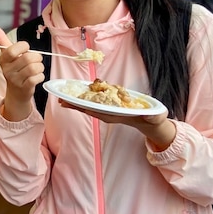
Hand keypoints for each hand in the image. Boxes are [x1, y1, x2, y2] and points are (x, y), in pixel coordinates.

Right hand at [0, 23, 43, 120]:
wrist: (16, 93)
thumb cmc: (14, 69)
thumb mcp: (7, 54)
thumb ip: (0, 39)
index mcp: (3, 60)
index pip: (12, 50)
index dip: (24, 47)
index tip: (25, 49)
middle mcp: (7, 70)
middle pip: (28, 58)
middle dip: (36, 57)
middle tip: (35, 60)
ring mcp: (16, 80)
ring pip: (34, 68)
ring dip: (40, 67)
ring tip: (36, 68)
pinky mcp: (25, 88)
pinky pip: (38, 77)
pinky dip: (41, 76)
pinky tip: (36, 77)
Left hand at [57, 99, 173, 149]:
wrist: (149, 121)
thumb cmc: (151, 118)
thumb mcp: (154, 117)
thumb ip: (151, 116)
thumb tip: (148, 115)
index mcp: (115, 115)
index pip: (96, 111)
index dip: (83, 108)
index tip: (72, 106)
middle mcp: (108, 113)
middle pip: (88, 108)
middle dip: (74, 104)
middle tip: (59, 100)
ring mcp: (107, 110)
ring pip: (89, 105)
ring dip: (76, 101)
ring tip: (62, 97)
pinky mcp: (109, 105)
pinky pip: (95, 101)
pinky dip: (86, 97)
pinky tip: (79, 92)